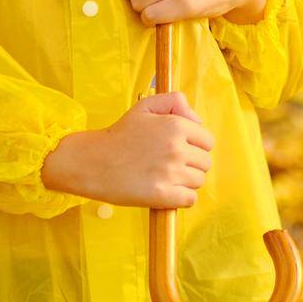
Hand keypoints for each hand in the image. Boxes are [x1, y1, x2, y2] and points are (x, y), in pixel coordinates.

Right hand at [41, 91, 214, 208]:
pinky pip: (190, 199)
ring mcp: (170, 173)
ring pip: (199, 181)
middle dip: (192, 164)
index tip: (179, 149)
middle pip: (205, 162)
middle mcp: (176, 148)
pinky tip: (166, 191)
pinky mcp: (163, 195)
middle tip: (170, 164)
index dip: (195, 145)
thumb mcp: (145, 106)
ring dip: (186, 181)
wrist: (93, 162)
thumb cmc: (120, 135)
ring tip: (166, 177)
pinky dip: (181, 198)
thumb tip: (197, 120)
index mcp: (175, 126)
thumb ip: (174, 102)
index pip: (208, 141)